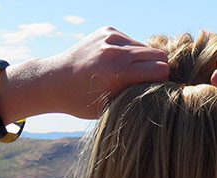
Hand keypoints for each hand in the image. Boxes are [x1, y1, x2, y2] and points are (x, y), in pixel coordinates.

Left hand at [35, 27, 169, 118]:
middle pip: (158, 55)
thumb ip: (136, 97)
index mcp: (118, 73)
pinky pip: (131, 41)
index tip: (155, 90)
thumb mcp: (110, 108)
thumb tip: (161, 93)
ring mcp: (111, 37)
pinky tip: (116, 63)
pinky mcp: (107, 30)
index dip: (162, 81)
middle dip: (157, 69)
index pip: (161, 69)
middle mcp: (116, 52)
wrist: (54, 80)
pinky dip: (129, 52)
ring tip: (128, 74)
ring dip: (143, 60)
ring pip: (145, 47)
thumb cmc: (82, 101)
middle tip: (147, 82)